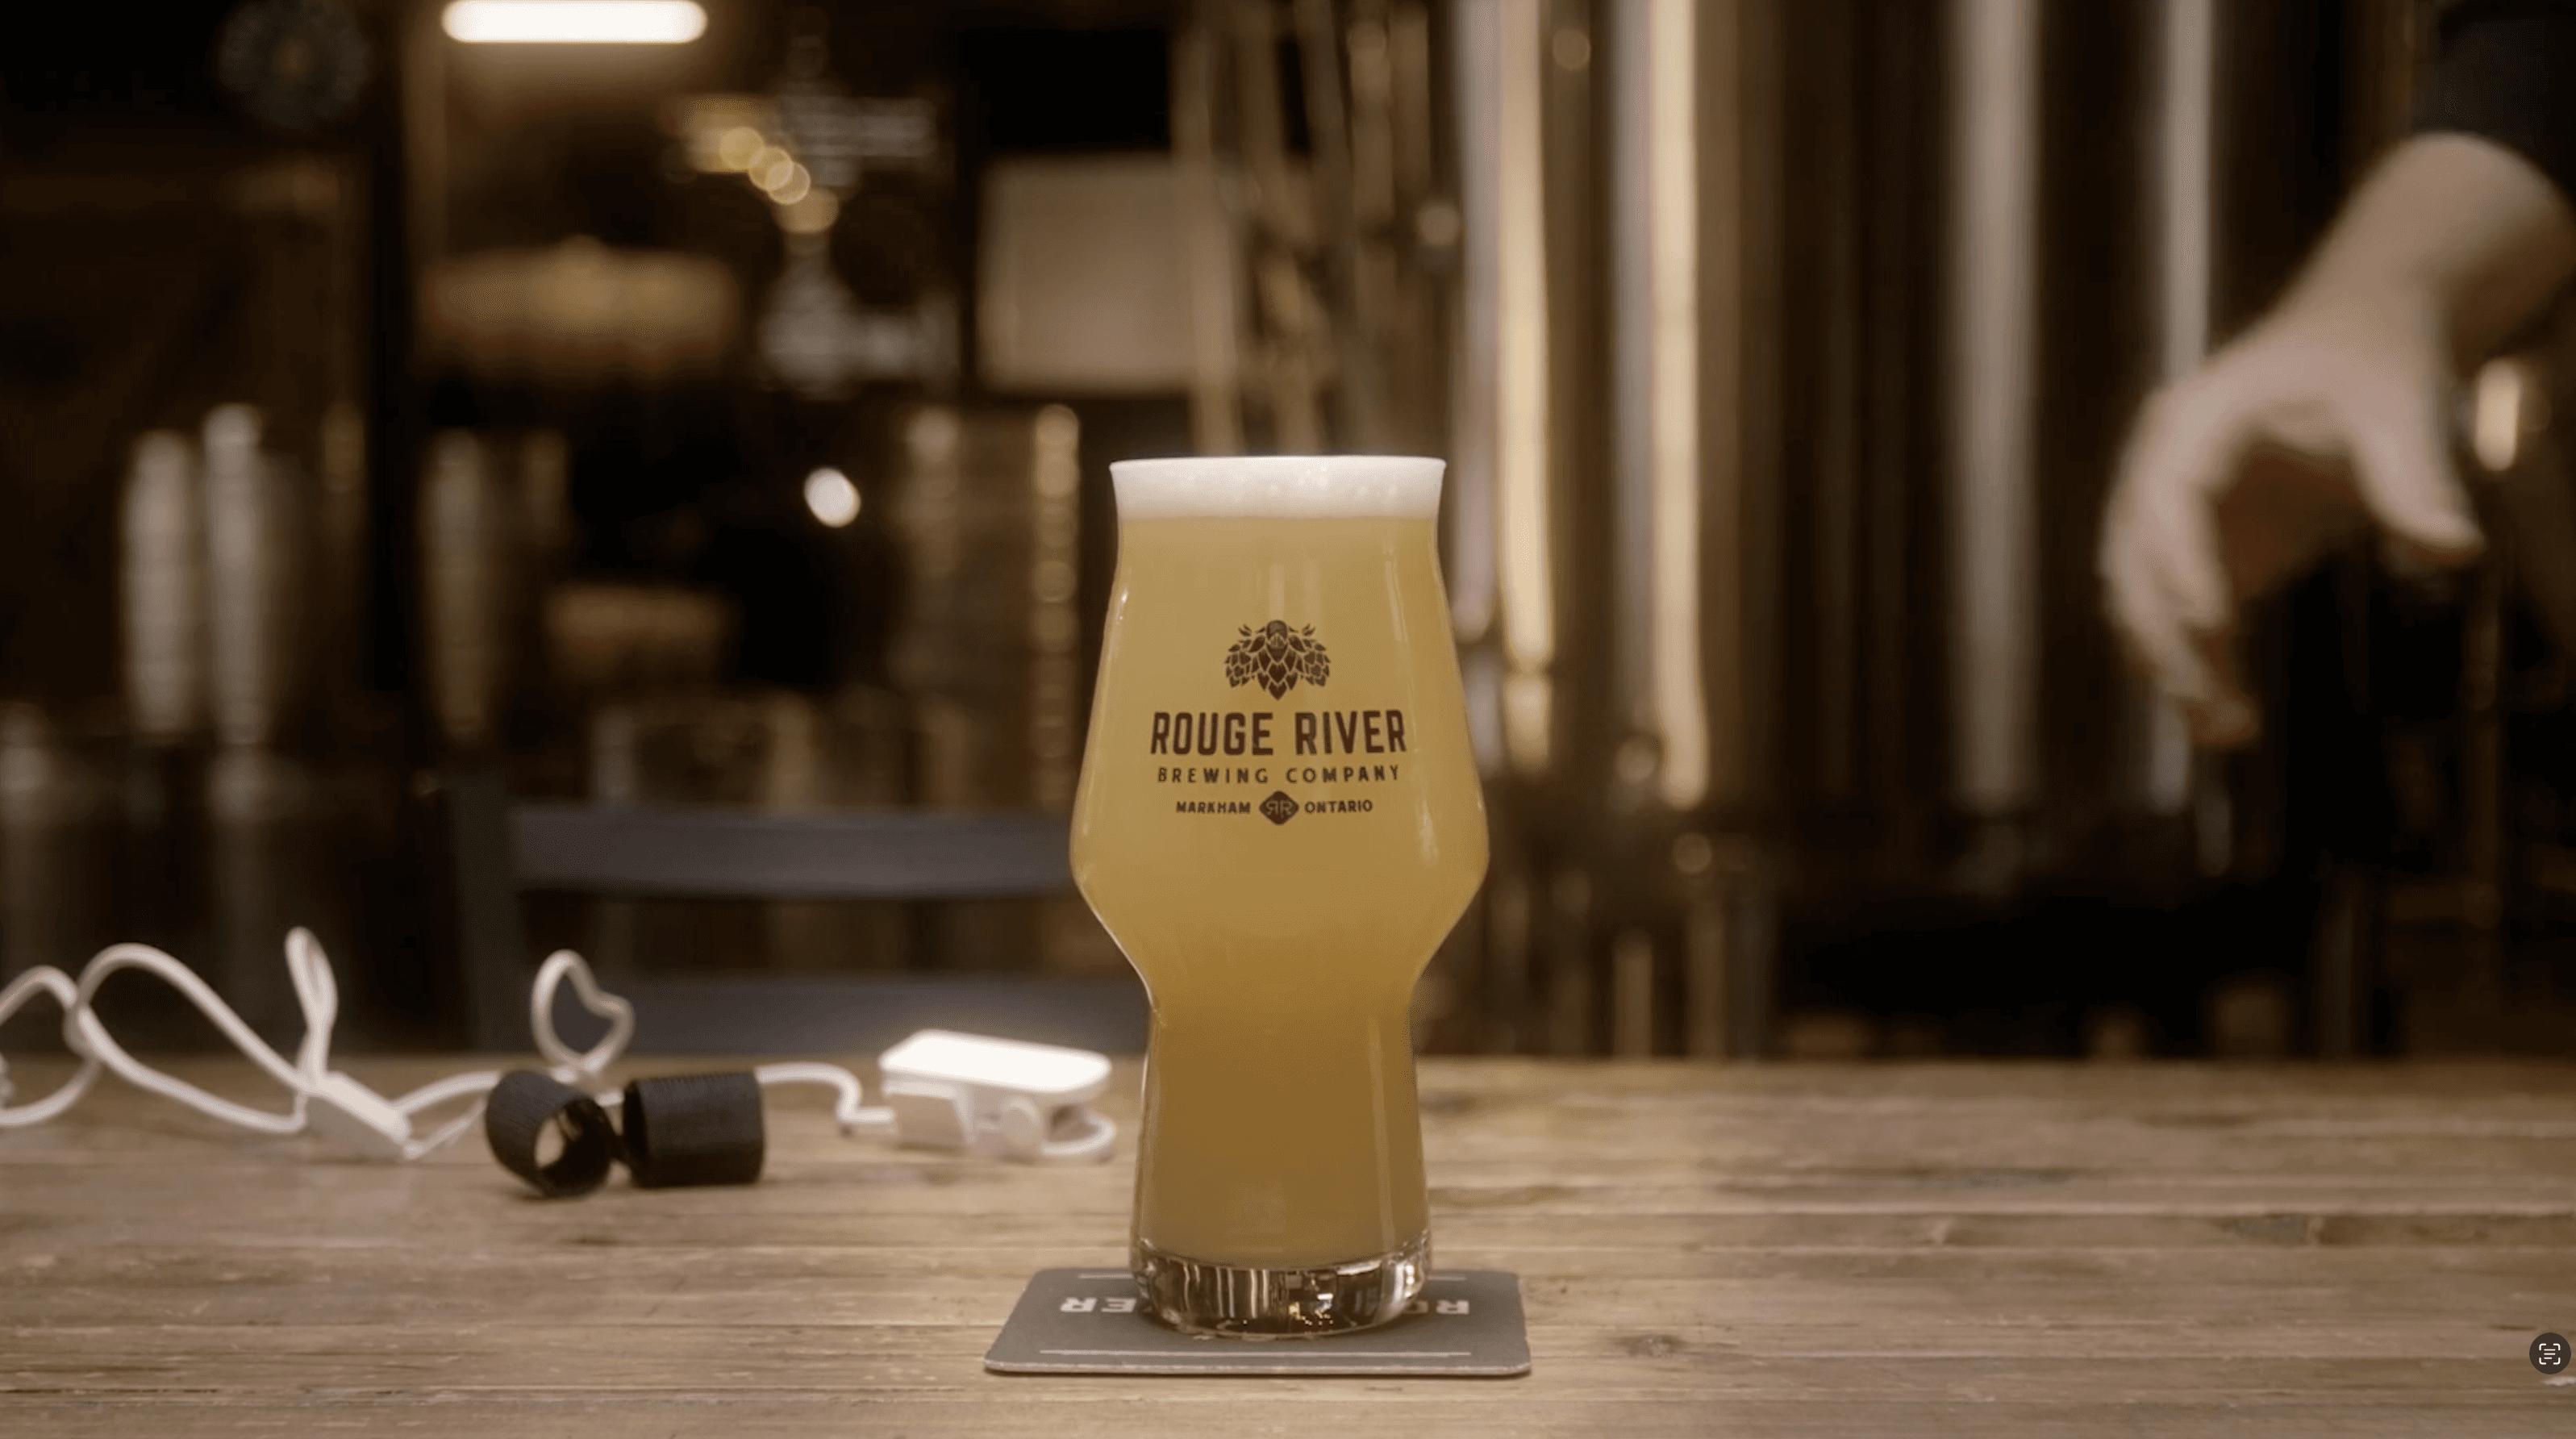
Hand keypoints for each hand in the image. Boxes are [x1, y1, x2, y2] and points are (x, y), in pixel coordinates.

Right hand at [2099, 286, 2483, 745]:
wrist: (2357, 349)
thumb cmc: (2372, 369)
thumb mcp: (2400, 411)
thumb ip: (2417, 482)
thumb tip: (2456, 553)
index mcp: (2190, 426)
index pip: (2165, 502)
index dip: (2180, 564)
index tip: (2214, 624)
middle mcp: (2156, 474)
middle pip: (2134, 567)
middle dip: (2167, 640)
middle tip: (2215, 706)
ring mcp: (2169, 520)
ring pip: (2143, 606)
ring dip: (2175, 669)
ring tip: (2229, 733)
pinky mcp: (2199, 555)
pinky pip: (2179, 623)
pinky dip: (2198, 670)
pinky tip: (2230, 724)